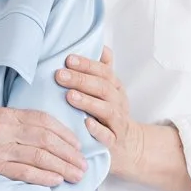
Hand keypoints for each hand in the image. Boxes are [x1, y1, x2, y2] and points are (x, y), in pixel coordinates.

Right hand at [0, 108, 87, 185]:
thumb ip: (15, 126)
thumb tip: (45, 137)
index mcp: (4, 114)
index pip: (43, 120)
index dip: (64, 133)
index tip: (78, 146)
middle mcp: (3, 128)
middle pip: (46, 138)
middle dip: (69, 153)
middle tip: (83, 165)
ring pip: (39, 156)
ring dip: (62, 166)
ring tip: (76, 175)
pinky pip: (24, 171)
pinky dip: (43, 176)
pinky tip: (56, 181)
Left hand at [56, 47, 143, 177]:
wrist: (130, 145)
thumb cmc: (111, 113)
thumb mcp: (109, 90)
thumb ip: (103, 69)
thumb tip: (100, 45)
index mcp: (115, 88)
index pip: (103, 72)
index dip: (87, 65)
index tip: (68, 59)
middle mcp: (118, 102)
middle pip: (102, 88)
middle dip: (81, 80)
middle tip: (60, 75)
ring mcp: (117, 123)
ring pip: (106, 110)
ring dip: (88, 102)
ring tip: (70, 96)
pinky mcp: (114, 143)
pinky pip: (107, 136)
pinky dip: (98, 130)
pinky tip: (86, 124)